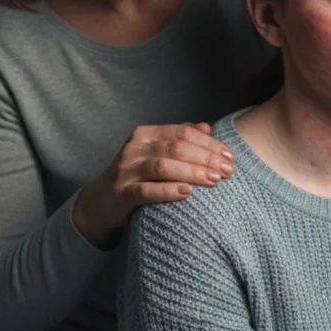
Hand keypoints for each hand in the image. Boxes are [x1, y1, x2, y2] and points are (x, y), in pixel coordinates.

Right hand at [73, 121, 234, 247]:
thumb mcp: (156, 154)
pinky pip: (146, 190)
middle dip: (206, 158)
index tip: (230, 156)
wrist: (100, 202)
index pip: (184, 133)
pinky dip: (168, 191)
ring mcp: (126, 170)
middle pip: (177, 148)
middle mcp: (135, 148)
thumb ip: (179, 140)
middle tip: (228, 170)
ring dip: (192, 172)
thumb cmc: (136, 176)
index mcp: (146, 134)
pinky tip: (188, 193)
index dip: (210, 143)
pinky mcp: (121, 193)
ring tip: (214, 180)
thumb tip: (206, 127)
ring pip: (163, 166)